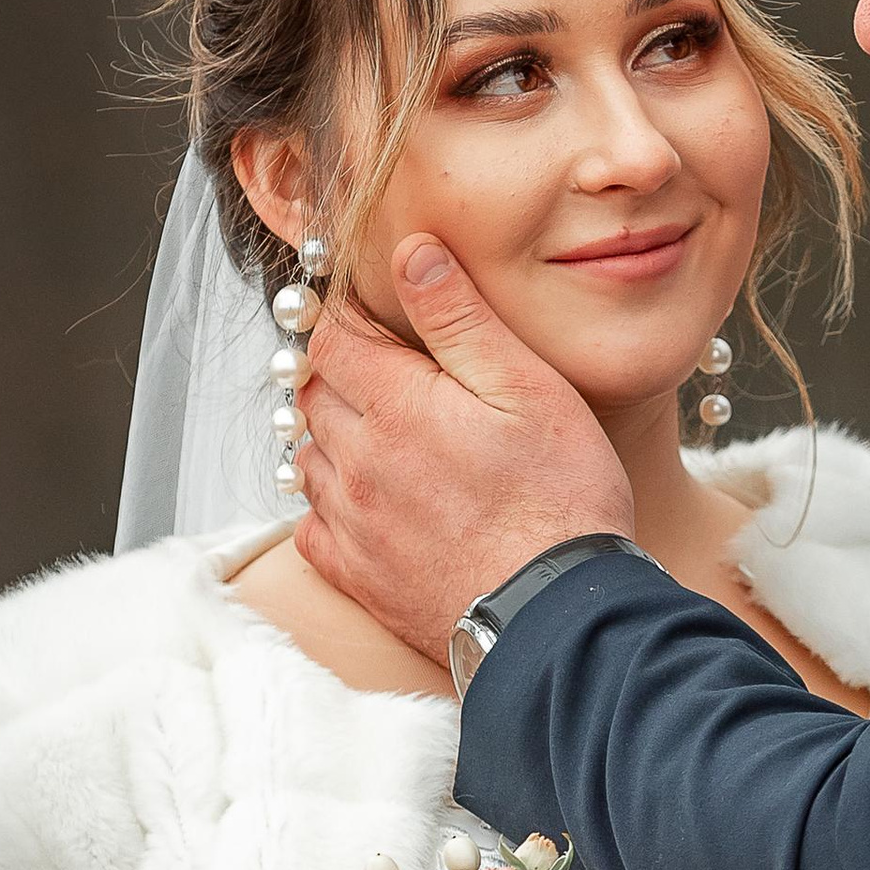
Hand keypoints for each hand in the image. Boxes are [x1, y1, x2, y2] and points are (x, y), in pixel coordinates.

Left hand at [294, 240, 634, 661]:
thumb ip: (460, 318)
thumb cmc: (561, 499)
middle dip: (340, 374)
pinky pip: (311, 526)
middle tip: (387, 374)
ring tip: (381, 435)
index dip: (349, 319)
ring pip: (308, 457)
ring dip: (333, 437)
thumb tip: (411, 252)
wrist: (556, 617)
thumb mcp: (528, 389)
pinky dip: (326, 505)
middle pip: (313, 394)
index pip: (332, 338)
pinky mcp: (358, 576)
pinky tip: (366, 501)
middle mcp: (357, 462)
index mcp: (395, 405)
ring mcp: (352, 523)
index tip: (376, 319)